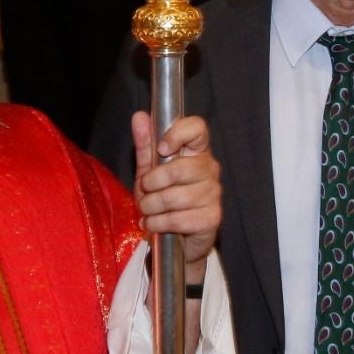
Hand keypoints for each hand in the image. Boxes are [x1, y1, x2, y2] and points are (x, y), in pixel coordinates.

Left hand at [130, 112, 221, 271]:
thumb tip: (139, 116)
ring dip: (151, 207)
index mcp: (196, 151)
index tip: (161, 148)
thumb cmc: (163, 200)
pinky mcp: (212, 217)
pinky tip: (154, 224)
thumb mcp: (148, 171)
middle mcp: (210, 169)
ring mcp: (214, 194)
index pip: (197, 128)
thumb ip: (145, 145)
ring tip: (147, 211)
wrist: (176, 238)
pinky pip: (178, 219)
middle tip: (144, 192)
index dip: (178, 134)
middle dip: (152, 183)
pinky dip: (158, 223)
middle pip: (180, 168)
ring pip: (175, 197)